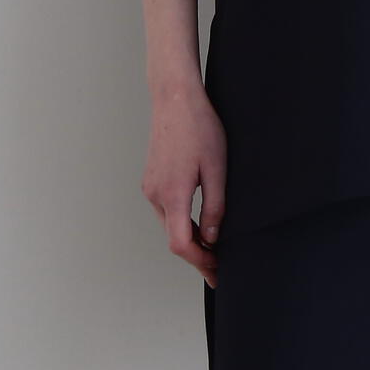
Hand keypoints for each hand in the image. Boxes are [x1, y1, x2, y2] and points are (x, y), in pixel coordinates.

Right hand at [141, 79, 226, 287]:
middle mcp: (155, 194)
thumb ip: (215, 206)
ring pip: (169, 225)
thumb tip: (213, 237)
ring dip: (189, 239)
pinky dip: (181, 222)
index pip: (182, 245)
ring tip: (212, 247)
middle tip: (218, 267)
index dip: (200, 262)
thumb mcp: (217, 167)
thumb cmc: (198, 127)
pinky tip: (198, 223)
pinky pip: (165, 210)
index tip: (216, 271)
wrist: (175, 98)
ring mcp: (150, 186)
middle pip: (174, 238)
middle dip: (197, 255)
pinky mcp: (151, 179)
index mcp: (173, 194)